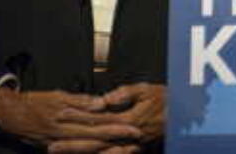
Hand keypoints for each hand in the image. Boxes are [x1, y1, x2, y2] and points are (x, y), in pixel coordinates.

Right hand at [0, 87, 139, 151]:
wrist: (8, 115)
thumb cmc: (34, 102)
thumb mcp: (57, 95)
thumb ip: (79, 100)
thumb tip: (100, 103)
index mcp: (66, 117)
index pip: (96, 122)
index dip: (116, 126)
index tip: (133, 126)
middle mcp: (64, 133)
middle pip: (95, 137)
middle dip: (117, 138)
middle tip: (136, 137)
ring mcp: (58, 143)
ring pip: (88, 147)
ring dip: (107, 148)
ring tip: (126, 147)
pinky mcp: (53, 148)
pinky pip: (77, 151)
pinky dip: (91, 152)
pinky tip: (105, 152)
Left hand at [51, 83, 165, 152]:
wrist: (185, 114)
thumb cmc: (166, 98)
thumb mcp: (146, 89)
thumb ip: (124, 94)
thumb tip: (102, 100)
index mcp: (129, 119)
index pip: (98, 119)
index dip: (77, 116)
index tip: (60, 113)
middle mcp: (127, 136)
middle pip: (94, 142)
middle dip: (71, 143)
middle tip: (50, 145)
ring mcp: (130, 146)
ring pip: (100, 152)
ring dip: (79, 152)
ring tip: (59, 152)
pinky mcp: (133, 150)